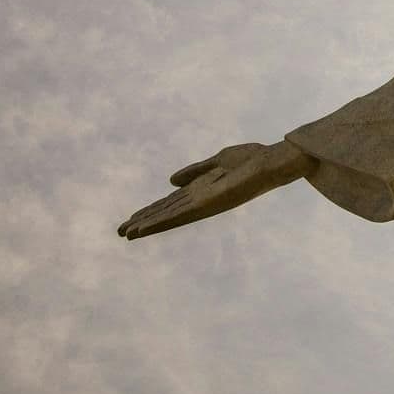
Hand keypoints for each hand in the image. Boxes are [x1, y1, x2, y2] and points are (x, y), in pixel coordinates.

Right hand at [117, 140, 312, 239]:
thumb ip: (196, 171)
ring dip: (148, 225)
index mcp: (202, 189)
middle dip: (145, 221)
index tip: (133, 218)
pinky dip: (162, 221)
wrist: (272, 161)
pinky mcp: (208, 205)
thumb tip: (171, 181)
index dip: (152, 210)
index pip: (172, 203)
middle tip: (121, 232)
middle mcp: (202, 200)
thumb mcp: (218, 161)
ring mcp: (204, 204)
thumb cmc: (252, 159)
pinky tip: (147, 227)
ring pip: (170, 217)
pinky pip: (181, 215)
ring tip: (127, 233)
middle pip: (167, 212)